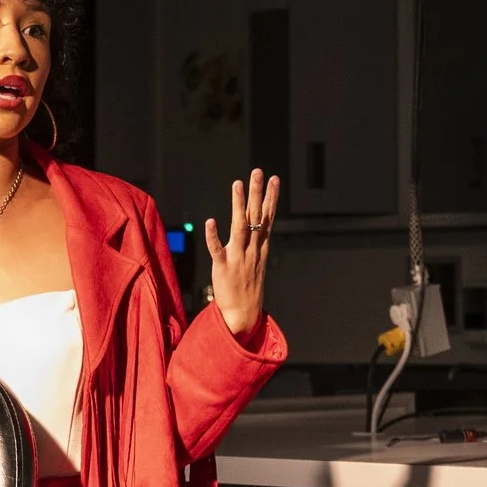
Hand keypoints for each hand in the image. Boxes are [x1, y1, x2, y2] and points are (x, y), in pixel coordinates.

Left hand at [205, 169, 278, 340]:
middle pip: (255, 216)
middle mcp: (252, 249)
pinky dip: (214, 236)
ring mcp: (239, 258)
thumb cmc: (247, 287)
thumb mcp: (256, 261)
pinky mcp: (223, 268)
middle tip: (258, 171)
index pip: (267, 217)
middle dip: (258, 193)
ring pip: (239, 227)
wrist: (243, 315)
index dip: (271, 197)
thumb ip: (254, 241)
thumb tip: (256, 223)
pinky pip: (218, 250)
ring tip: (237, 184)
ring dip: (239, 205)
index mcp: (260, 247)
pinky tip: (211, 221)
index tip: (275, 178)